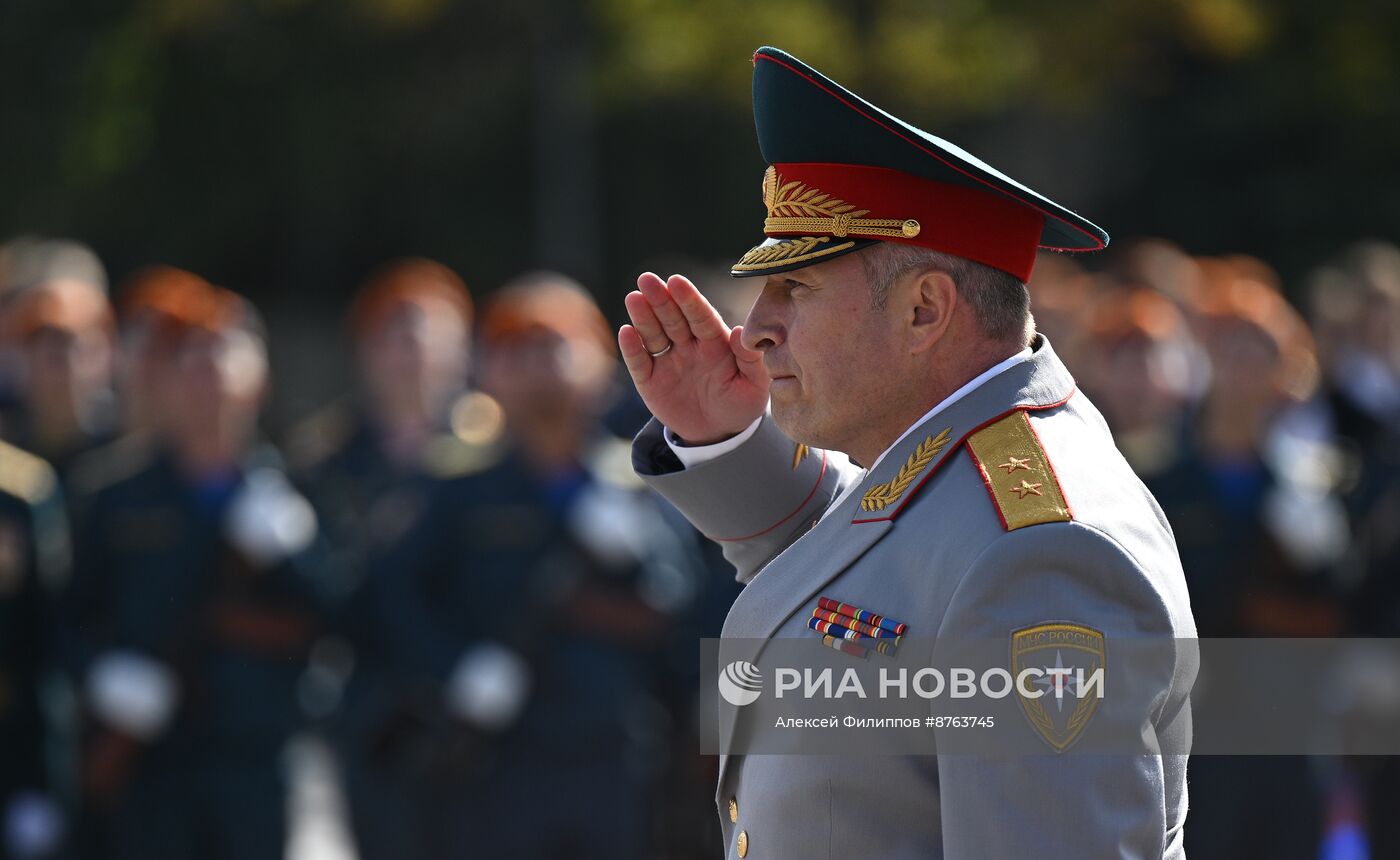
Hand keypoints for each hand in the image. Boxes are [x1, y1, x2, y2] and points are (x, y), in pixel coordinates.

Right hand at [618, 273, 768, 443]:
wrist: (718, 433)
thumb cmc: (740, 404)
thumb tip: (741, 332)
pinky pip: (640, 363)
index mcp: (715, 342)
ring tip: (634, 298)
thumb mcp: (754, 386)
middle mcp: (688, 345)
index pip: (700, 316)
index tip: (677, 281)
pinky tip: (626, 332)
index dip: (689, 299)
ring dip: (643, 316)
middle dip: (661, 299)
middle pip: (672, 318)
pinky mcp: (650, 380)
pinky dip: (632, 348)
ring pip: (653, 334)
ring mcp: (668, 361)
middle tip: (647, 279)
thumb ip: (750, 359)